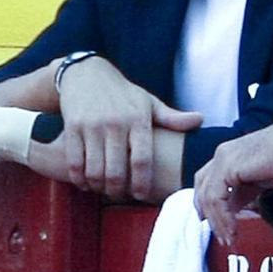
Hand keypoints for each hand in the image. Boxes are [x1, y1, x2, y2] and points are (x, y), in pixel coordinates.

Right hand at [57, 57, 201, 199]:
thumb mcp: (148, 102)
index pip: (142, 159)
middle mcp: (115, 124)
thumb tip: (200, 120)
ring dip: (98, 186)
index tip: (142, 196)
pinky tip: (86, 182)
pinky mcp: (72, 128)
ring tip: (104, 189)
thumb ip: (172, 117)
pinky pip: (75, 163)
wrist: (86, 74)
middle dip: (118, 191)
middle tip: (120, 196)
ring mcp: (92, 126)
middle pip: (116, 171)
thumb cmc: (123, 94)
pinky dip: (79, 179)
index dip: (142, 183)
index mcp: (138, 120)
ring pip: (94, 170)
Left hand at [194, 120, 272, 244]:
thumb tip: (233, 208)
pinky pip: (216, 199)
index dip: (206, 203)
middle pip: (201, 187)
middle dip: (208, 214)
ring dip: (218, 222)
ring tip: (229, 239)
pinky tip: (233, 230)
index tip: (216, 224)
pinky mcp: (228, 166)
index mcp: (229, 153)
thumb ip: (243, 192)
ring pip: (208, 197)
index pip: (206, 180)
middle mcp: (223, 153)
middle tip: (221, 236)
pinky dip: (223, 218)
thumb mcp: (260, 180)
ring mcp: (223, 158)